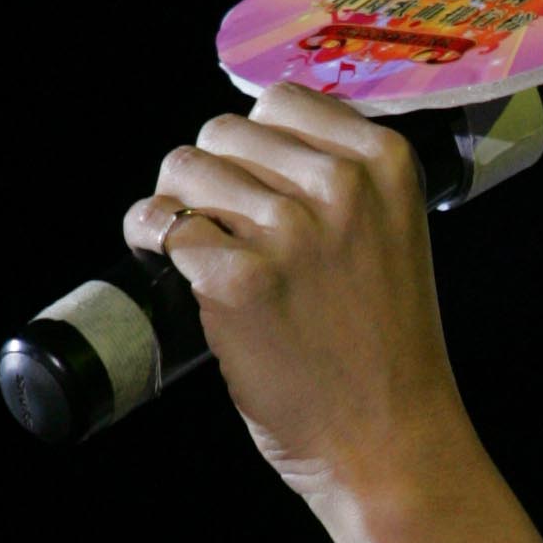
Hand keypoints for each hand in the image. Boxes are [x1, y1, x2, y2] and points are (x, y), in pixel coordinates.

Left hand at [123, 85, 471, 510]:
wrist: (389, 442)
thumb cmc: (387, 350)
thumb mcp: (392, 237)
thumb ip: (342, 181)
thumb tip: (252, 142)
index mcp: (385, 164)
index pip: (282, 100)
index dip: (253, 141)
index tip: (251, 183)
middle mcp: (340, 187)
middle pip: (223, 131)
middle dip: (210, 175)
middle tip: (219, 227)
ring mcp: (288, 232)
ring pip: (184, 170)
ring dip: (175, 208)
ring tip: (196, 250)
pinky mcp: (237, 280)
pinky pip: (160, 227)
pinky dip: (150, 245)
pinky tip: (172, 271)